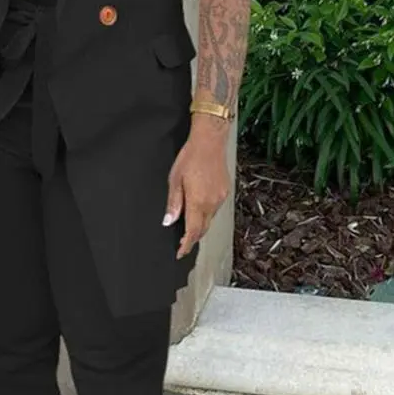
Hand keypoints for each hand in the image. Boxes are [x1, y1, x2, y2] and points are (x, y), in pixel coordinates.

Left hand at [164, 118, 230, 259]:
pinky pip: (215, 209)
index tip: (180, 253)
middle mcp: (212, 203)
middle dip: (192, 238)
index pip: (192, 232)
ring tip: (188, 228)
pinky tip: (198, 209)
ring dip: (199, 226)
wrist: (210, 141)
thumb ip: (173, 203)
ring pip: (209, 219)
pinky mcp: (225, 192)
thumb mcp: (174, 180)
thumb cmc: (190, 157)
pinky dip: (206, 214)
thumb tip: (168, 221)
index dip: (186, 245)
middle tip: (182, 244)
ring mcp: (220, 198)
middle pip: (202, 229)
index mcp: (198, 202)